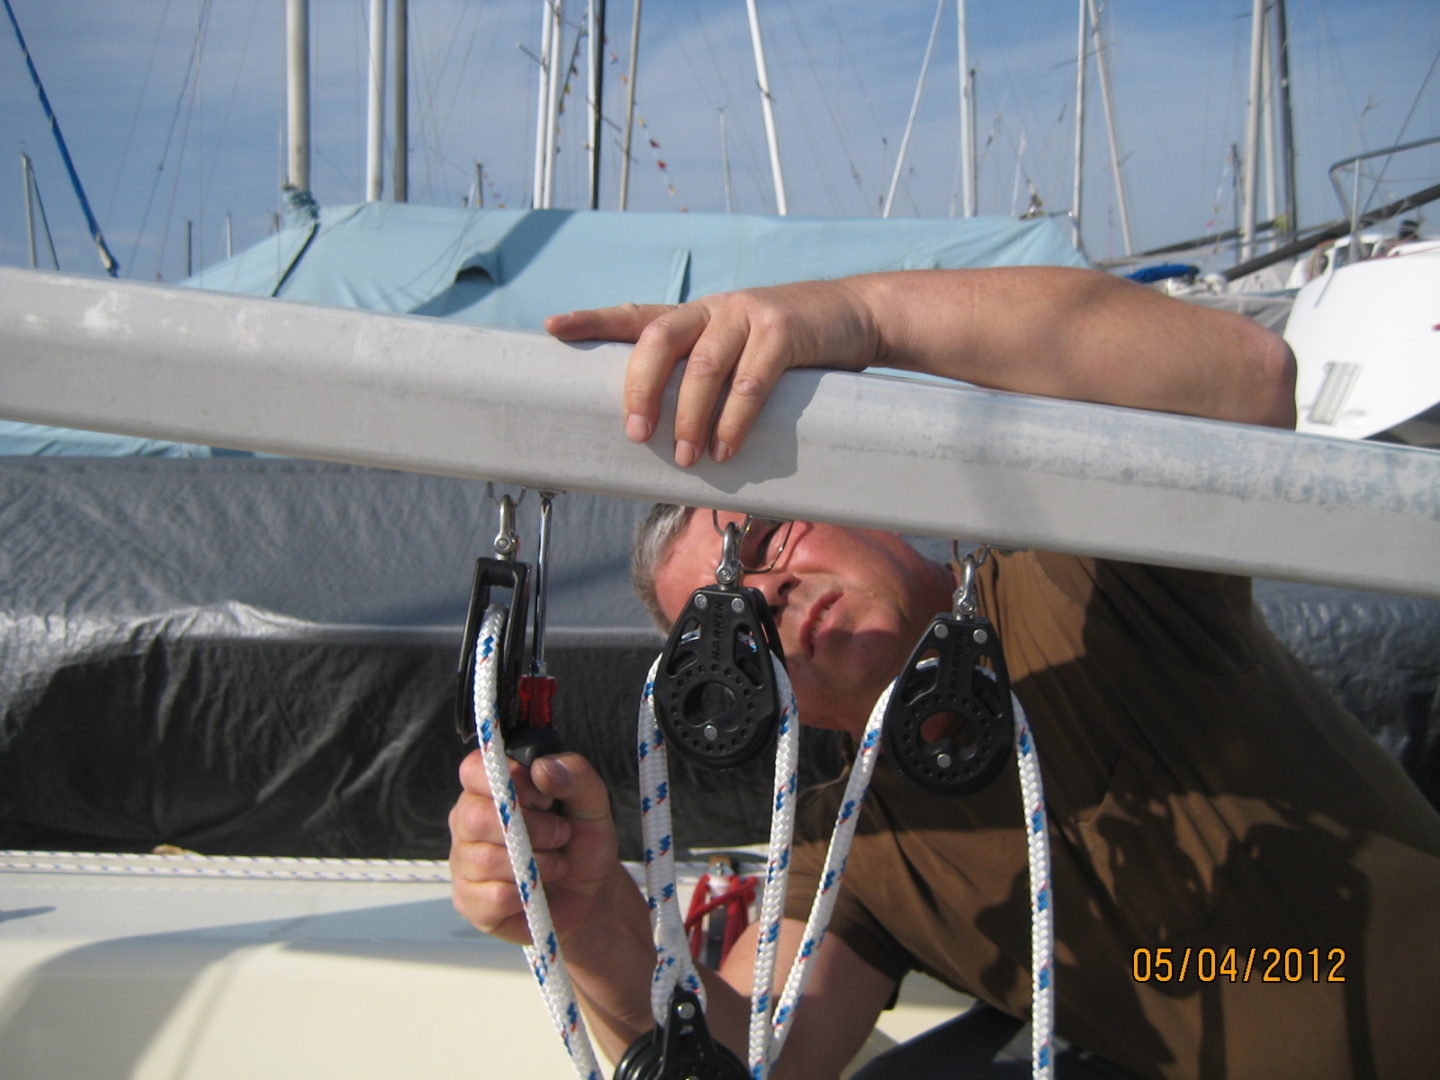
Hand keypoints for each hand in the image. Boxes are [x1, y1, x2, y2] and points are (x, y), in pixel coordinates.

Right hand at [449, 749, 621, 945]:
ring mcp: (464, 861)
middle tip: (562, 834)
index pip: (474, 770)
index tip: (544, 798)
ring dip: (535, 864)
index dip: (509, 781)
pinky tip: (536, 890)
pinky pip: (492, 897)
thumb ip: (575, 775)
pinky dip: (525, 895)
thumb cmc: (583, 841)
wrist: (589, 896)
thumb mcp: (592, 803)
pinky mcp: (469, 901)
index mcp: (492, 788)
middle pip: (474, 817)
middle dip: (530, 827)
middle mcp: (469, 821)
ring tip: (557, 864)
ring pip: (484, 860)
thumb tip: (541, 767)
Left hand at [545, 280, 882, 466]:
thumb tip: (671, 441)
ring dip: (690, 418)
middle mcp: (715, 308)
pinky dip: (734, 419)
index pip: (635, 315)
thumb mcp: (742, 351)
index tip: (552, 328)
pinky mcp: (784, 331)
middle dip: (641, 389)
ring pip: (703, 366)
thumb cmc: (792, 347)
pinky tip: (725, 447)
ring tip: (688, 458)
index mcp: (696, 316)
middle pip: (659, 340)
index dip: (593, 320)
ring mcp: (749, 315)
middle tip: (637, 434)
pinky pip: (751, 381)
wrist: (858, 314)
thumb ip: (709, 378)